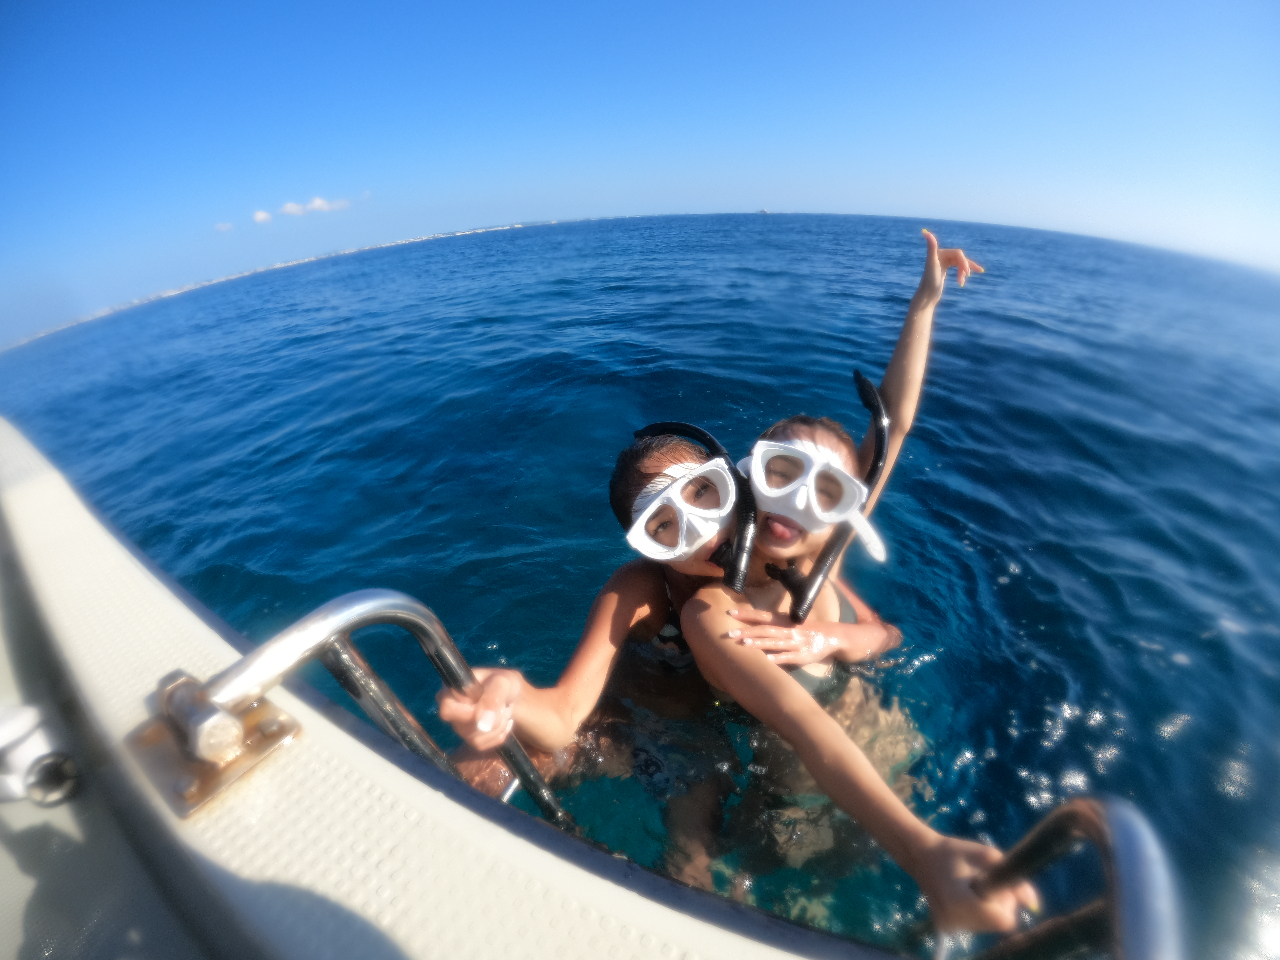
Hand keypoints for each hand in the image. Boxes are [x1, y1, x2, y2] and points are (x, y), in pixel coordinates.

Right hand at [435, 667, 522, 751]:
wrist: (510, 694)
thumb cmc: (502, 682)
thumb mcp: (502, 682)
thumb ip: (492, 698)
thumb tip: (483, 724)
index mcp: (451, 692)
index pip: (447, 710)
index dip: (469, 713)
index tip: (490, 706)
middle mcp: (451, 711)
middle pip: (464, 728)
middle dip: (491, 720)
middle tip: (503, 705)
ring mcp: (459, 726)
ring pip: (475, 739)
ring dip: (498, 726)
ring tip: (505, 710)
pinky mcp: (469, 738)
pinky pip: (483, 745)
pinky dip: (499, 734)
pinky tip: (504, 721)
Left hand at [725, 606, 840, 664]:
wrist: (831, 636)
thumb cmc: (805, 629)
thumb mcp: (789, 622)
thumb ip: (772, 623)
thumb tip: (750, 622)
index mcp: (783, 620)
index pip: (761, 616)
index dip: (746, 614)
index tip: (730, 613)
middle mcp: (787, 630)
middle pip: (764, 629)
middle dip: (746, 631)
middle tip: (729, 633)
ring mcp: (795, 643)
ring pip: (774, 642)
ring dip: (759, 643)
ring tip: (744, 643)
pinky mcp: (802, 655)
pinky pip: (789, 656)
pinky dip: (779, 658)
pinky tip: (768, 659)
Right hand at [911, 833, 1038, 932]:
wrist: (920, 856)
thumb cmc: (952, 851)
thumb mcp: (984, 855)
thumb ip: (1011, 876)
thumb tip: (1033, 902)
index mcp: (962, 901)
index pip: (1003, 920)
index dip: (1008, 903)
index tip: (998, 885)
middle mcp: (955, 919)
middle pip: (997, 923)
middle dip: (1000, 904)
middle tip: (984, 881)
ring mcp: (950, 926)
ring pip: (988, 926)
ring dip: (989, 908)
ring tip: (972, 887)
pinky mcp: (948, 928)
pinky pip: (975, 925)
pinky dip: (978, 912)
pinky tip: (965, 896)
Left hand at [916, 229, 982, 304]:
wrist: (926, 297)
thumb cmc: (929, 281)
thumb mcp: (932, 263)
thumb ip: (931, 247)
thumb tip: (925, 232)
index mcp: (939, 253)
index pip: (957, 253)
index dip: (963, 262)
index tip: (966, 273)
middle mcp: (940, 256)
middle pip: (960, 258)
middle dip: (966, 266)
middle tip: (972, 275)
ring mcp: (942, 263)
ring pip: (960, 263)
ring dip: (965, 270)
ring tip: (968, 279)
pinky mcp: (944, 270)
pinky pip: (957, 267)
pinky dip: (963, 272)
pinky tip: (963, 280)